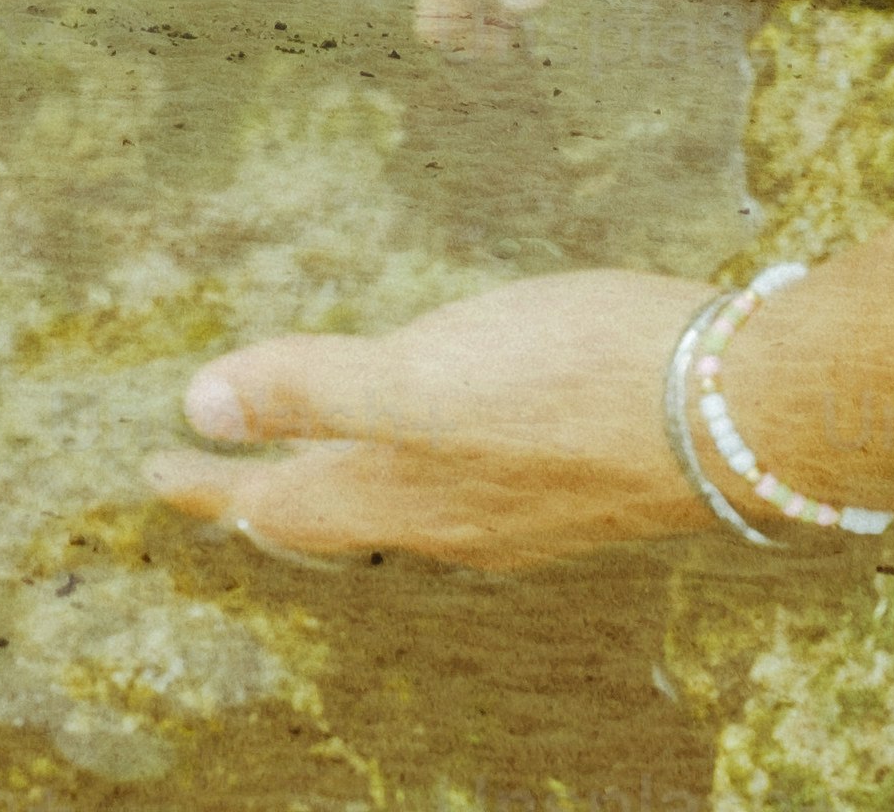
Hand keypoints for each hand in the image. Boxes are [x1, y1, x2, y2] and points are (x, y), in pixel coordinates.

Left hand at [148, 267, 736, 566]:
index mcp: (400, 492)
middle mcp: (450, 518)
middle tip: (210, 480)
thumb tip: (202, 409)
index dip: (206, 484)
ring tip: (305, 466)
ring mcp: (515, 511)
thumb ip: (312, 390)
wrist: (744, 415)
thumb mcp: (425, 375)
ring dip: (335, 489)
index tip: (149, 472)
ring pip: (394, 512)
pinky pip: (456, 494)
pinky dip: (410, 471)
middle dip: (261, 498)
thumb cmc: (580, 383)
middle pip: (329, 517)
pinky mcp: (568, 483)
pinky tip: (440, 445)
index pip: (274, 501)